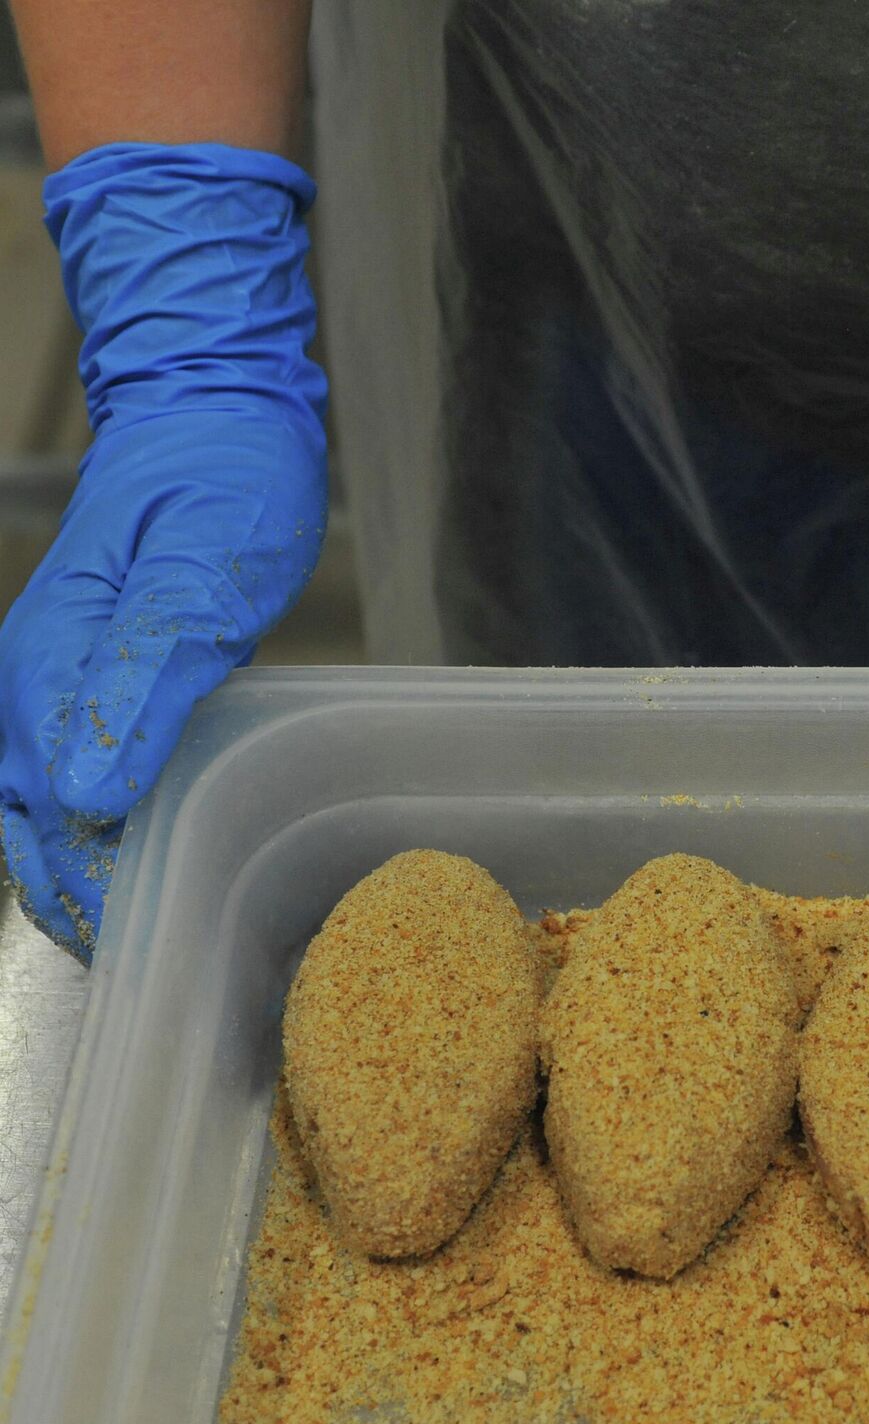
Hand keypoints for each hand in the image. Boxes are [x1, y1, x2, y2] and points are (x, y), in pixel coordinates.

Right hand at [0, 145, 326, 958]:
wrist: (215, 411)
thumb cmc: (221, 484)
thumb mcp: (200, 579)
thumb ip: (145, 683)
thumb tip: (89, 796)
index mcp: (50, 666)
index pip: (51, 811)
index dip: (87, 883)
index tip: (133, 936)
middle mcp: (28, 679)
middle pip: (28, 819)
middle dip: (72, 891)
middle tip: (137, 949)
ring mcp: (46, 673)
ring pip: (34, 800)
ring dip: (71, 864)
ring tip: (129, 922)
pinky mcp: (79, 669)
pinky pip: (62, 764)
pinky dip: (85, 820)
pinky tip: (127, 850)